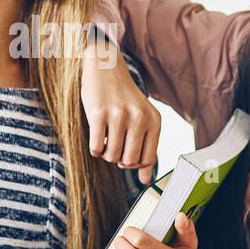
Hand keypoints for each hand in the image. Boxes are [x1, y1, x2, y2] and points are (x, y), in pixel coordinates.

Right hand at [81, 39, 159, 184]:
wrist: (106, 67)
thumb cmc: (124, 97)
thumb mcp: (141, 119)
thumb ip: (145, 148)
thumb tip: (145, 181)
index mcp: (154, 120)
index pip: (148, 159)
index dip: (135, 164)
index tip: (127, 155)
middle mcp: (139, 117)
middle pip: (129, 161)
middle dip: (119, 160)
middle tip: (114, 146)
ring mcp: (119, 115)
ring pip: (111, 156)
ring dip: (105, 154)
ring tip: (106, 139)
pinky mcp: (98, 113)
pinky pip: (96, 147)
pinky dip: (95, 148)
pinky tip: (97, 136)